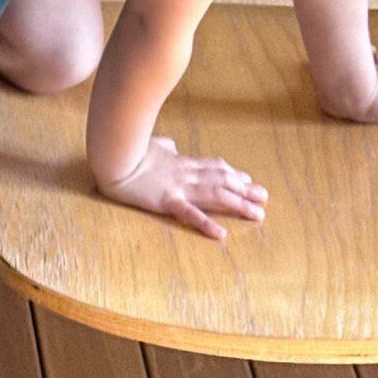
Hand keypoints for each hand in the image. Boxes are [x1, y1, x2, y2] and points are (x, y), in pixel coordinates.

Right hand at [96, 135, 268, 240]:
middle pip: (222, 180)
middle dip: (245, 189)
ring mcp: (177, 186)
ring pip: (215, 195)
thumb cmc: (128, 148)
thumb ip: (165, 145)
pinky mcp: (166, 200)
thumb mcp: (151, 144)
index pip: (213, 167)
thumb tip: (172, 143)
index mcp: (181, 162)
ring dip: (238, 205)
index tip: (248, 179)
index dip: (233, 173)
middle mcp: (185, 173)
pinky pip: (189, 213)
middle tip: (264, 197)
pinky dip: (206, 223)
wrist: (113, 155)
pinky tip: (221, 234)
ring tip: (257, 214)